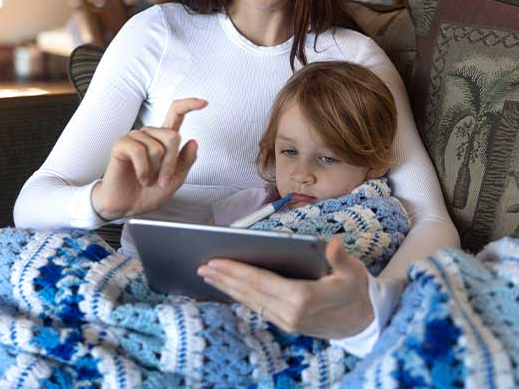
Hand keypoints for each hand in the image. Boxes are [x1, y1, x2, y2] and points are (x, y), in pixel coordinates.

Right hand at [92, 98, 206, 220]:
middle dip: (171, 163)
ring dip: (155, 170)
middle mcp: (150, 134)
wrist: (128, 206)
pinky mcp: (122, 144)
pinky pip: (139, 151)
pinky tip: (140, 178)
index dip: (189, 105)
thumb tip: (194, 141)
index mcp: (164, 139)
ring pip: (157, 146)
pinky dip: (143, 170)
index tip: (205, 103)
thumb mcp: (176, 179)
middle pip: (172, 136)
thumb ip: (186, 161)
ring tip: (147, 180)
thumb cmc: (149, 192)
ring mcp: (135, 137)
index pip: (176, 114)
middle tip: (162, 180)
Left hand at [197, 236, 372, 338]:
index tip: (215, 262)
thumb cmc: (357, 291)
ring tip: (208, 276)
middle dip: (224, 279)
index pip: (261, 282)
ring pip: (250, 302)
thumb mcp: (353, 272)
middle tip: (202, 266)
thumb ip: (340, 258)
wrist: (366, 323)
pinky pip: (257, 308)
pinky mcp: (286, 324)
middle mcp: (290, 313)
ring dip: (228, 289)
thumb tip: (333, 243)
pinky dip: (241, 297)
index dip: (236, 271)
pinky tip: (229, 289)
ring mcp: (287, 321)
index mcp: (303, 298)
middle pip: (250, 293)